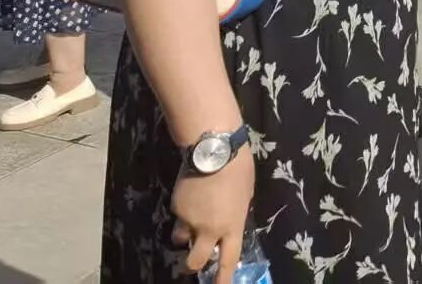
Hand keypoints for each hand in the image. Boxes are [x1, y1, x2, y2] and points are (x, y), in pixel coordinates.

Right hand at [171, 144, 254, 283]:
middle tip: (195, 259)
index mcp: (232, 226)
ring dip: (185, 235)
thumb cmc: (239, 168)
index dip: (223, 278)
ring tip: (194, 215)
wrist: (213, 150)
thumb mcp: (245, 194)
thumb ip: (236, 211)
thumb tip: (229, 218)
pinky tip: (191, 192)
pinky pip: (178, 216)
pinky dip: (183, 211)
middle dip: (194, 264)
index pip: (228, 260)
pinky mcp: (176, 208)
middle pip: (196, 261)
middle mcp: (209, 229)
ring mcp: (189, 220)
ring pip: (181, 239)